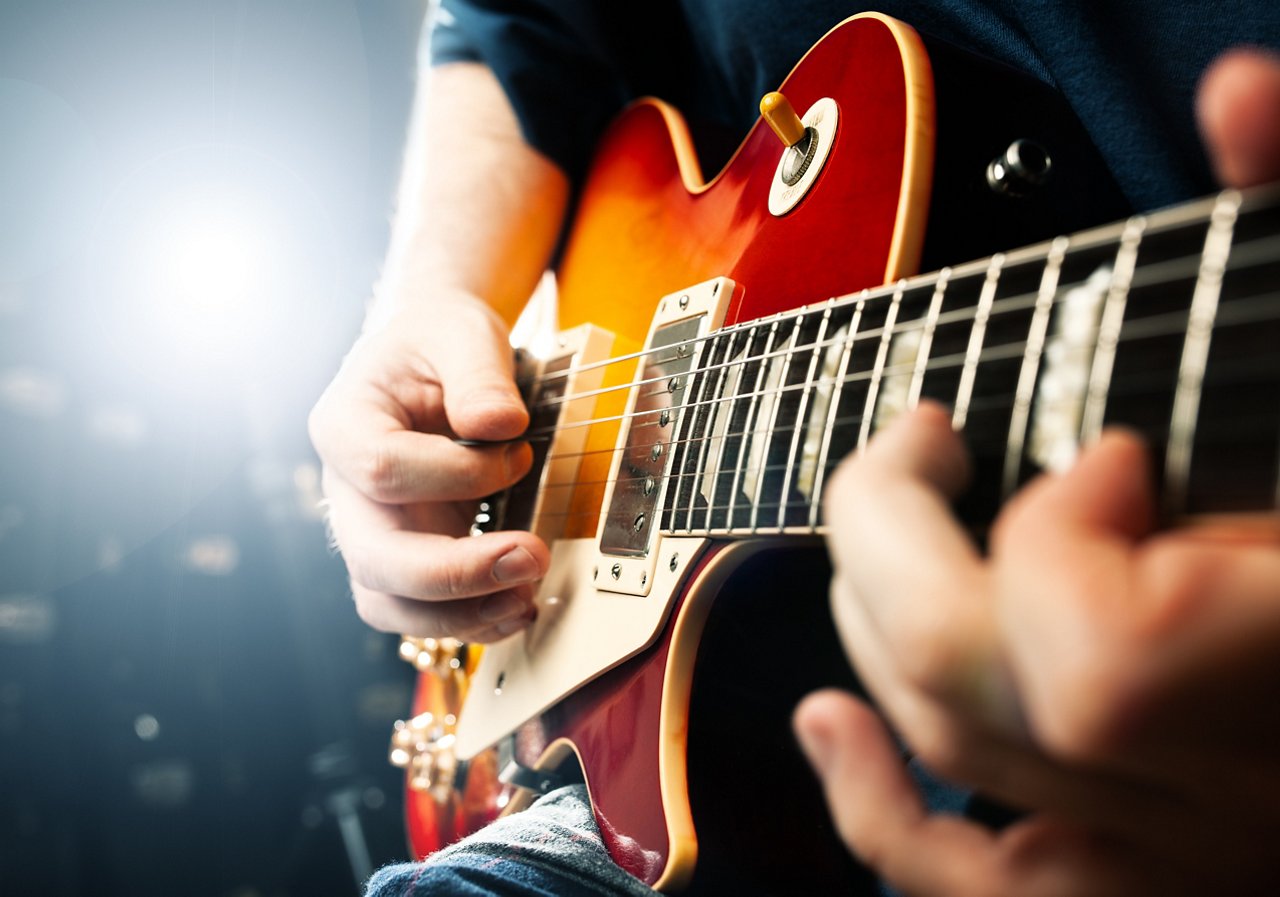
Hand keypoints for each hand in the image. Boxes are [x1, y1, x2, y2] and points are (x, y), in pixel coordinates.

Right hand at [308, 292, 548, 641]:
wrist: (435, 361)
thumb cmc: (440, 345)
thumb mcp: (461, 334)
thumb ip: (478, 373)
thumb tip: (500, 424)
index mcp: (344, 424)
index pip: (382, 467)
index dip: (456, 472)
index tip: (517, 451)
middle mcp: (345, 490)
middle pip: (374, 557)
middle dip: (455, 572)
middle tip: (531, 557)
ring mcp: (371, 531)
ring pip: (388, 603)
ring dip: (460, 614)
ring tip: (527, 598)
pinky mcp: (404, 559)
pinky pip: (418, 612)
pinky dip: (468, 621)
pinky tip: (518, 606)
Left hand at [794, 47, 1279, 894]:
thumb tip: (1241, 91)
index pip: (1097, 655)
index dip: (1057, 543)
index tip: (1097, 454)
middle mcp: (1240, 778)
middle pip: (975, 688)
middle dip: (896, 539)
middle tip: (920, 445)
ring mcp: (1188, 839)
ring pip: (957, 762)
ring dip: (869, 625)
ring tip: (877, 522)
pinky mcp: (1150, 863)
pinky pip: (979, 887)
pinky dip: (877, 814)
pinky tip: (822, 727)